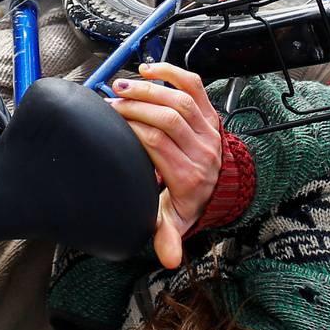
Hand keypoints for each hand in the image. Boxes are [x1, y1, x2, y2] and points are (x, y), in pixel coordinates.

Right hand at [109, 62, 222, 269]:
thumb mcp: (175, 220)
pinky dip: (172, 73)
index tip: (108, 121)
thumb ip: (166, 235)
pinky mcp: (211, 112)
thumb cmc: (189, 200)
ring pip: (180, 99)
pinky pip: (194, 85)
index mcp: (189, 176)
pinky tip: (148, 70)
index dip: (130, 127)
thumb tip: (167, 259)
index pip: (157, 143)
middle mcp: (203, 150)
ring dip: (149, 89)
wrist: (221, 187)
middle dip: (136, 106)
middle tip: (110, 103)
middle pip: (168, 117)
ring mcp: (210, 129)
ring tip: (122, 86)